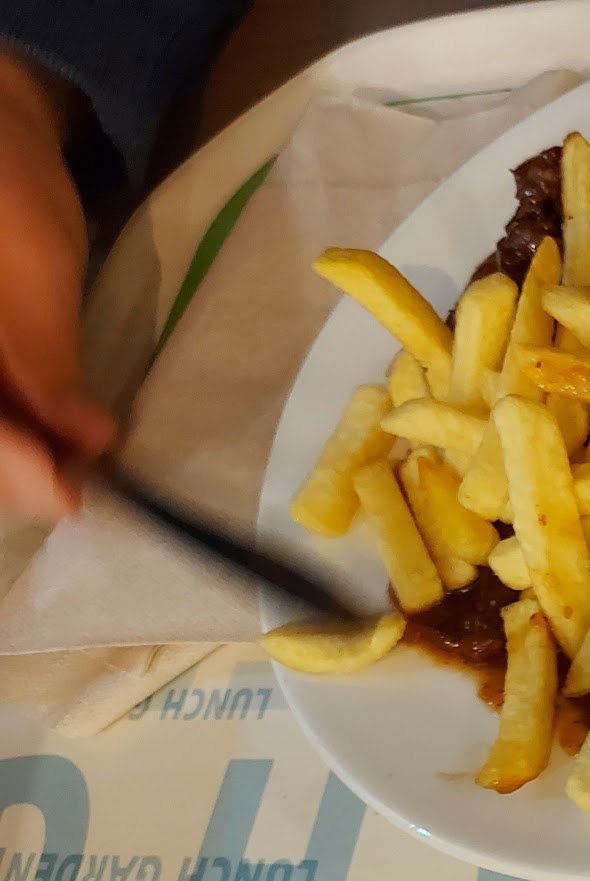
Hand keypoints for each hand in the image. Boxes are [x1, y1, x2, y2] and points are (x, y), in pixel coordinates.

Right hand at [0, 49, 113, 520]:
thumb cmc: (10, 186)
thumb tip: (87, 440)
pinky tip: (55, 447)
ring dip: (20, 459)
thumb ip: (47, 356)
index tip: (69, 494)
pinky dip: (17, 436)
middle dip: (17, 469)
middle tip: (83, 489)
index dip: (14, 462)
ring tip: (77, 470)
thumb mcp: (36, 266)